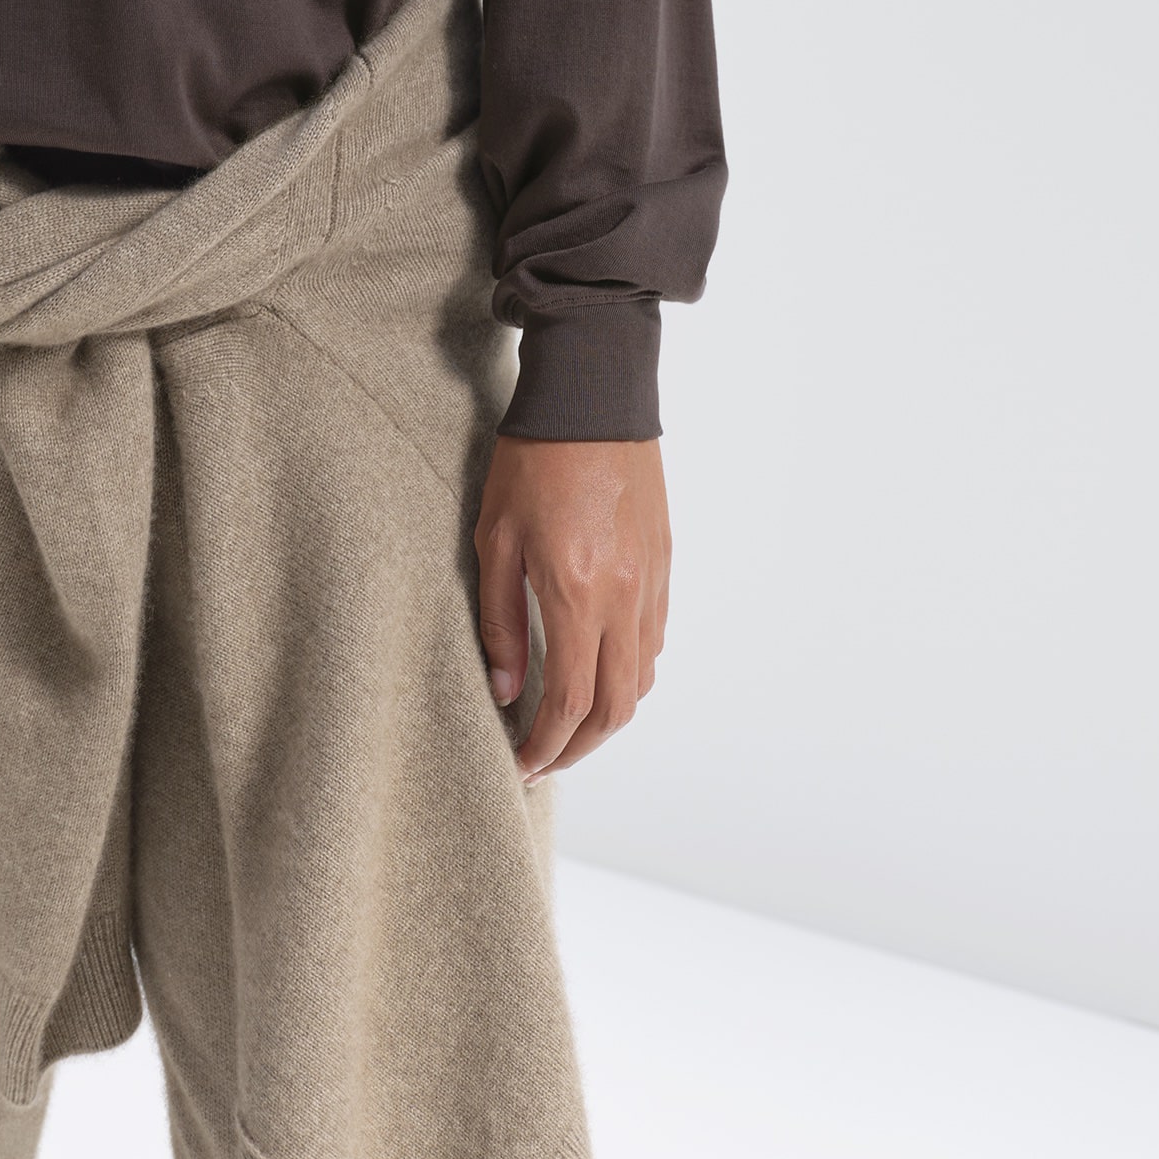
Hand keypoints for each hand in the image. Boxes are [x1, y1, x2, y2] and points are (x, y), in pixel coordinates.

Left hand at [474, 433, 670, 780]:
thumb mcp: (494, 537)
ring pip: (642, 680)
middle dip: (579, 748)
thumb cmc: (532, 459)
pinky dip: (630, 674)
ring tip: (568, 722)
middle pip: (615, 708)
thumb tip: (505, 690)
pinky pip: (654, 641)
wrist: (594, 395)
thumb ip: (499, 620)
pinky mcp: (663, 563)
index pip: (569, 704)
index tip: (520, 763)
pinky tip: (598, 669)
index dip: (545, 748)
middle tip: (543, 758)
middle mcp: (624, 598)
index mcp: (576, 594)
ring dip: (607, 716)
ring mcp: (651, 583)